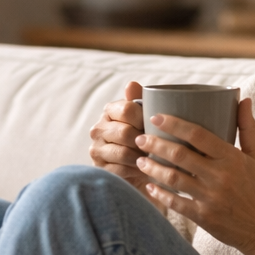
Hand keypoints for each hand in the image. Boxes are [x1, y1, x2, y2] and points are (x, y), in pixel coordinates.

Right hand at [88, 81, 153, 196]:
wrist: (140, 167)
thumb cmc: (144, 137)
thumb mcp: (145, 118)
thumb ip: (140, 99)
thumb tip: (131, 84)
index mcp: (109, 111)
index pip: (127, 109)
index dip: (145, 119)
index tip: (156, 126)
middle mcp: (98, 129)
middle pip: (125, 132)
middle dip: (144, 141)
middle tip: (158, 146)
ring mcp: (97, 150)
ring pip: (124, 153)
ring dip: (142, 157)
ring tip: (153, 158)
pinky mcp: (101, 169)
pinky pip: (121, 170)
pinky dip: (137, 171)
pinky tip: (146, 169)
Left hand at [136, 97, 254, 254]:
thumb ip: (247, 128)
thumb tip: (243, 99)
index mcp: (232, 158)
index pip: (198, 135)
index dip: (174, 124)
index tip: (156, 117)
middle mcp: (220, 177)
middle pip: (180, 155)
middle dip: (155, 144)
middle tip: (140, 137)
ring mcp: (211, 198)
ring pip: (173, 179)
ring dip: (153, 168)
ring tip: (139, 160)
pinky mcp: (204, 217)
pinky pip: (176, 203)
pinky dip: (159, 194)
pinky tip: (148, 186)